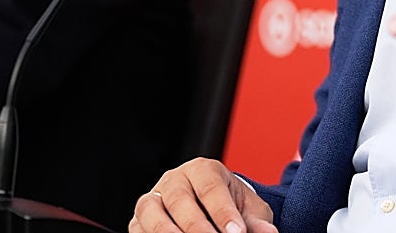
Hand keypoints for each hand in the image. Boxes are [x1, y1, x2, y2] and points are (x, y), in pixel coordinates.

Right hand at [128, 158, 276, 232]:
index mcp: (204, 169)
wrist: (210, 208)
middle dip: (197, 226)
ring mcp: (153, 199)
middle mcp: (174, 179)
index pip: (211, 189)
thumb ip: (256, 221)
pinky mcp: (139, 220)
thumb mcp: (248, 210)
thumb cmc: (230, 206)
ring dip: (169, 232)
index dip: (223, 212)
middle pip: (180, 200)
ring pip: (152, 213)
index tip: (236, 232)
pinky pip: (139, 229)